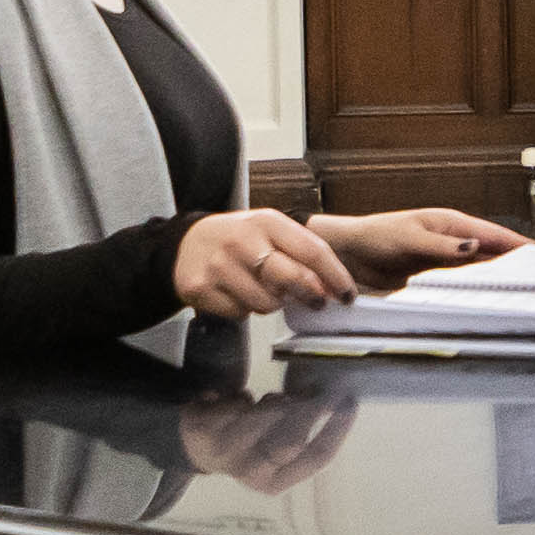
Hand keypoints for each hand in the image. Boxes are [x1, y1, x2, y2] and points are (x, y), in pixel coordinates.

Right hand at [172, 207, 355, 318]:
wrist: (186, 243)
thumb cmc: (239, 239)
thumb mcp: (270, 230)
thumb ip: (301, 252)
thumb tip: (334, 285)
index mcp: (266, 222)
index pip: (312, 250)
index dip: (335, 276)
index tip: (347, 293)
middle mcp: (242, 241)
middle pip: (292, 278)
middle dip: (312, 295)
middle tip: (318, 302)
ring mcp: (219, 265)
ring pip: (267, 303)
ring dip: (273, 303)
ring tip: (264, 289)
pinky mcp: (201, 288)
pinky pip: (240, 313)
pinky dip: (245, 309)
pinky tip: (238, 294)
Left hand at [172, 387, 356, 494]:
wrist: (193, 445)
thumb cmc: (247, 448)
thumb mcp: (275, 456)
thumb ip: (303, 436)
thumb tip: (336, 403)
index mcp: (275, 483)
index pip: (316, 458)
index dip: (336, 429)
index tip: (350, 403)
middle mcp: (251, 473)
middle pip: (291, 441)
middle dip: (312, 410)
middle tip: (323, 389)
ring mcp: (227, 453)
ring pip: (266, 416)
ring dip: (278, 401)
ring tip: (278, 399)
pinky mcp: (207, 428)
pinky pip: (241, 402)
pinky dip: (247, 397)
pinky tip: (245, 401)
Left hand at [318, 206, 531, 291]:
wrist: (350, 253)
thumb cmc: (377, 236)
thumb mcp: (411, 239)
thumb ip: (443, 246)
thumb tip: (476, 247)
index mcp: (453, 224)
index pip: (495, 235)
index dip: (521, 244)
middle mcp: (454, 241)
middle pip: (494, 253)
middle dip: (517, 263)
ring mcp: (446, 260)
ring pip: (481, 271)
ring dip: (499, 279)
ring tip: (524, 292)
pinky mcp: (435, 277)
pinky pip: (463, 285)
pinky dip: (477, 291)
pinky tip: (490, 300)